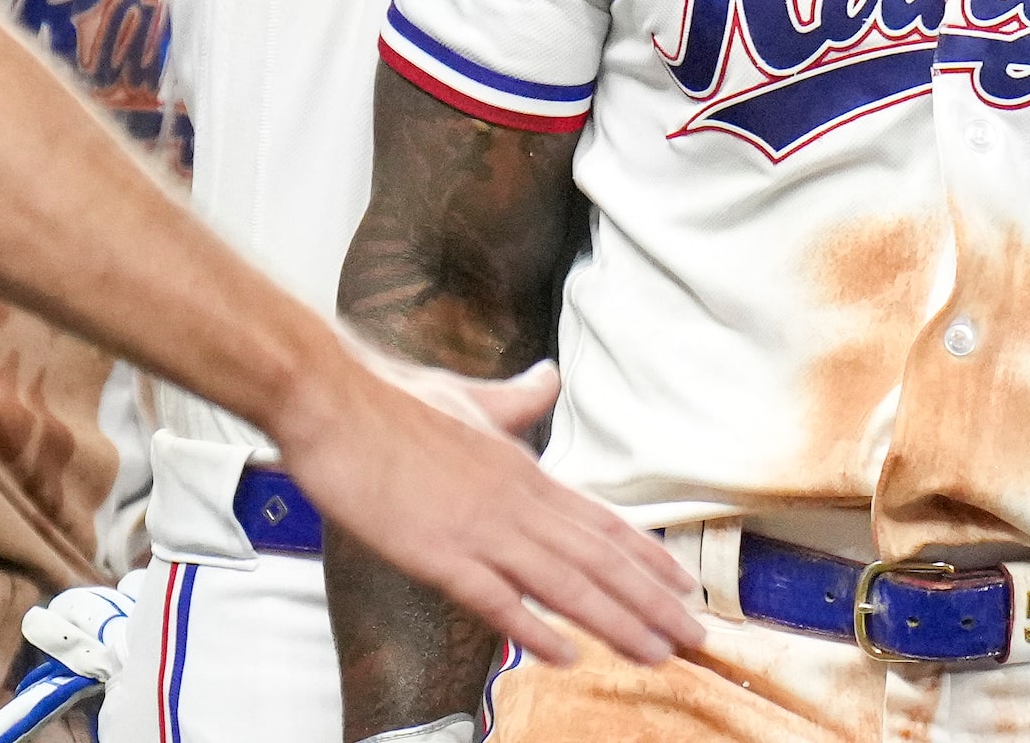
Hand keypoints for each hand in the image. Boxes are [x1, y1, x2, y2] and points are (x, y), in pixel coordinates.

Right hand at [277, 346, 700, 672]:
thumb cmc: (392, 396)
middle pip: (596, 559)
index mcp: (520, 469)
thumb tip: (548, 376)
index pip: (599, 521)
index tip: (683, 587)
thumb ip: (515, 399)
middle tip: (696, 636)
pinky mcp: (436, 551)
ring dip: (615, 621)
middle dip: (650, 601)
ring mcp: (477, 527)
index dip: (646, 557)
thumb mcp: (469, 397)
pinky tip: (568, 654)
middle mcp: (513, 500)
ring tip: (657, 653)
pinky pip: (496, 597)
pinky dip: (534, 627)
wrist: (333, 398)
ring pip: (563, 583)